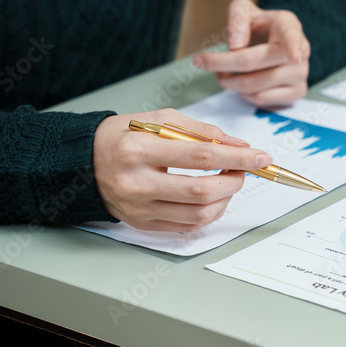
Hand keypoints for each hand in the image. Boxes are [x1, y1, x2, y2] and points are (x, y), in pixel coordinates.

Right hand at [93, 109, 271, 231]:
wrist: (84, 162)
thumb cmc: (124, 136)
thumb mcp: (158, 119)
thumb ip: (200, 130)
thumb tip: (238, 144)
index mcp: (138, 150)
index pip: (200, 156)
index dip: (237, 157)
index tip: (261, 156)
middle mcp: (136, 184)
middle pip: (201, 191)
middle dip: (234, 180)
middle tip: (244, 169)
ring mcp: (138, 209)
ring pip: (198, 215)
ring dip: (225, 199)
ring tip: (228, 181)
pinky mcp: (142, 224)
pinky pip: (187, 227)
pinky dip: (208, 213)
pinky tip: (212, 197)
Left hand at [194, 0, 310, 106]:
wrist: (273, 42)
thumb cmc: (258, 26)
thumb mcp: (243, 10)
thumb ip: (237, 18)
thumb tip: (236, 45)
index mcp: (288, 25)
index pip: (291, 36)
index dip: (293, 46)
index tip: (294, 56)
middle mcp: (301, 50)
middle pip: (252, 62)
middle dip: (221, 63)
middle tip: (200, 61)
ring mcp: (301, 74)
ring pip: (253, 85)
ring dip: (229, 81)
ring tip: (223, 72)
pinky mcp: (297, 92)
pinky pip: (261, 99)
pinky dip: (242, 94)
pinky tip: (240, 82)